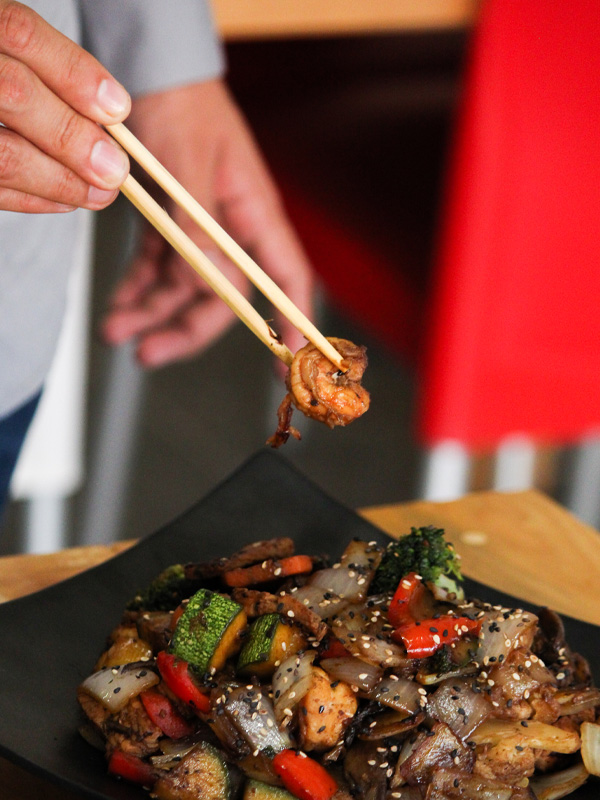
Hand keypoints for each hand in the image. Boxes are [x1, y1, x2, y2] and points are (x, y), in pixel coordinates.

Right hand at [0, 0, 129, 212]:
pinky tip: (67, 201)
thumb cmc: (3, 80)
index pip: (21, 33)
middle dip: (73, 136)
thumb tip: (112, 123)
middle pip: (14, 93)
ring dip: (62, 180)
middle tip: (115, 169)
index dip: (74, 73)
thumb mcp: (21, 61)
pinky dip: (35, 199)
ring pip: (5, 154)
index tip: (119, 110)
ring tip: (101, 193)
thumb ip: (57, 80)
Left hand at [101, 79, 314, 367]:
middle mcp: (232, 230)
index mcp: (254, 214)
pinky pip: (157, 268)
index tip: (290, 358)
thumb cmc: (183, 108)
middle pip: (223, 296)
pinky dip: (137, 288)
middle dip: (187, 328)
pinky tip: (120, 304)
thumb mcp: (188, 165)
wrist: (152, 77)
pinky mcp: (171, 226)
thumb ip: (196, 226)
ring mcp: (200, 231)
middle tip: (150, 353)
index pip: (286, 276)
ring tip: (115, 331)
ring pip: (184, 288)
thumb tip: (205, 283)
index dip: (294, 320)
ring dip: (151, 313)